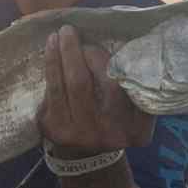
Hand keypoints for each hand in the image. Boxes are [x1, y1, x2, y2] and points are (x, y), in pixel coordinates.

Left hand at [39, 25, 154, 157]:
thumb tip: (125, 43)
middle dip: (85, 53)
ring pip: (73, 84)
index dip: (113, 61)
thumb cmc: (111, 119)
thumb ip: (133, 87)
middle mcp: (111, 135)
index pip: (129, 89)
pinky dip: (52, 65)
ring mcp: (82, 134)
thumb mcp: (132, 111)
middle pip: (101, 84)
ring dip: (65, 54)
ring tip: (60, 34)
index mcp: (136, 130)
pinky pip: (53, 91)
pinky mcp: (57, 131)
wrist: (85, 155)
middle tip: (73, 32)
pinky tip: (51, 48)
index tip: (100, 44)